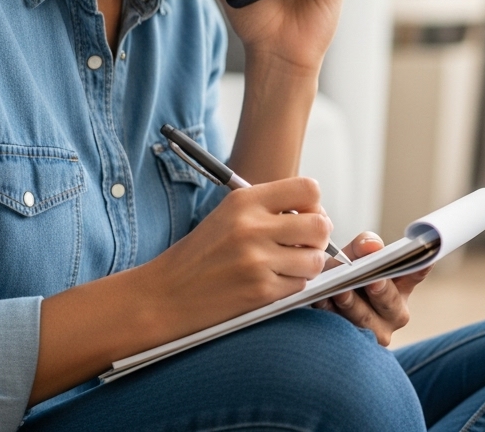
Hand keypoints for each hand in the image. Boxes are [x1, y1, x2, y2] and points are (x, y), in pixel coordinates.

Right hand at [139, 177, 333, 335]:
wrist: (164, 295)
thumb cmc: (200, 256)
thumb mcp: (229, 215)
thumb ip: (270, 208)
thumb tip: (318, 214)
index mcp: (245, 200)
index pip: (308, 189)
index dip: (314, 205)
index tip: (305, 217)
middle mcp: (252, 227)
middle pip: (320, 225)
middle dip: (318, 238)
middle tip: (303, 246)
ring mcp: (256, 260)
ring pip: (315, 259)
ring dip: (308, 265)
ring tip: (287, 267)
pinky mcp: (260, 291)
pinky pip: (301, 285)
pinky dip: (293, 285)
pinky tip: (272, 282)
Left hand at [314, 232, 430, 345]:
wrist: (320, 298)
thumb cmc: (343, 273)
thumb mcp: (353, 255)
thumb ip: (364, 245)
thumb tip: (372, 246)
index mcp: (402, 285)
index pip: (417, 272)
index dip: (422, 265)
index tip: (422, 257)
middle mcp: (395, 312)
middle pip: (391, 302)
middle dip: (382, 291)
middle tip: (373, 281)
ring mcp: (376, 331)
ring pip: (366, 320)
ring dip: (353, 305)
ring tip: (341, 292)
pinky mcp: (354, 344)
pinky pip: (343, 331)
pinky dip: (331, 315)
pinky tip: (322, 303)